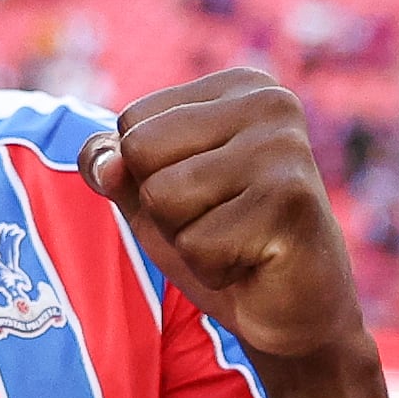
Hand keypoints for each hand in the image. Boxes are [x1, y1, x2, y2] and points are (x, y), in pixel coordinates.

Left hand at [83, 69, 363, 366]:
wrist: (297, 311)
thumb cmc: (226, 244)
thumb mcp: (155, 198)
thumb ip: (116, 168)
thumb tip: (102, 162)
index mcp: (239, 86)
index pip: (132, 123)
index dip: (150, 177)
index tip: (208, 196)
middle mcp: (269, 101)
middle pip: (141, 151)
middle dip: (164, 209)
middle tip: (222, 225)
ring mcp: (284, 148)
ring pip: (163, 198)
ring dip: (188, 241)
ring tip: (237, 242)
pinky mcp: (292, 201)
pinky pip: (197, 244)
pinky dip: (214, 270)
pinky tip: (255, 263)